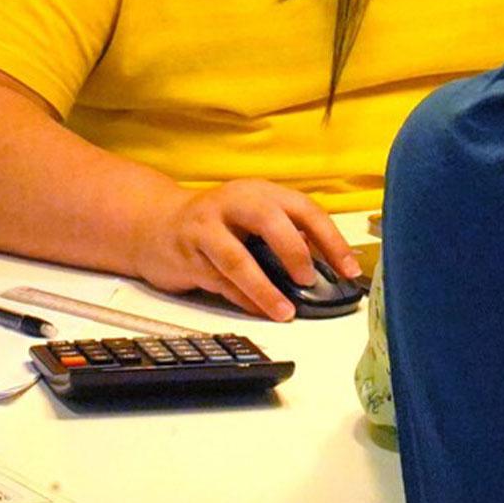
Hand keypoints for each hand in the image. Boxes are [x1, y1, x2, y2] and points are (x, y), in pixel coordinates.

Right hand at [130, 180, 361, 320]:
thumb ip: (287, 232)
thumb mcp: (254, 215)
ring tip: (285, 310)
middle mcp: (234, 203)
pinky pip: (219, 282)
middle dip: (294, 253)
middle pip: (270, 221)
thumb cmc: (217, 221)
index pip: (305, 210)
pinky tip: (259, 310)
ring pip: (238, 260)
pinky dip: (242, 299)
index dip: (330, 240)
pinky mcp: (187, 255)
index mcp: (262, 192)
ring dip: (265, 289)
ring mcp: (207, 228)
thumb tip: (323, 261)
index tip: (349, 268)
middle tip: (309, 281)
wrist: (154, 223)